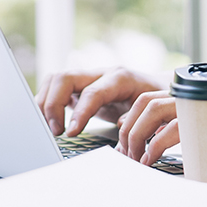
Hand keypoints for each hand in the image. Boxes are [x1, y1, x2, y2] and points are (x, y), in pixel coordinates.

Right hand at [35, 67, 164, 137]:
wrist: (160, 87)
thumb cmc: (157, 99)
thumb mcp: (154, 109)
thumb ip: (140, 117)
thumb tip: (122, 125)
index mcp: (120, 78)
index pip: (92, 92)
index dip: (79, 112)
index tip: (70, 132)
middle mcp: (101, 73)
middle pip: (65, 78)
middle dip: (53, 104)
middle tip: (56, 131)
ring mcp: (89, 78)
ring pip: (56, 79)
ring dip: (46, 102)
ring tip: (50, 128)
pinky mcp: (81, 86)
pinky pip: (56, 87)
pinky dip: (47, 101)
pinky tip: (47, 120)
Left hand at [119, 98, 206, 169]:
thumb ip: (203, 136)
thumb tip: (176, 153)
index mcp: (202, 97)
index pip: (154, 98)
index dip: (134, 118)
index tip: (126, 140)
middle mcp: (201, 96)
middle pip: (148, 103)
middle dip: (130, 129)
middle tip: (126, 154)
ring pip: (157, 112)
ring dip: (139, 137)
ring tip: (136, 159)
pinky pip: (176, 129)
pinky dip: (158, 146)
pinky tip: (153, 160)